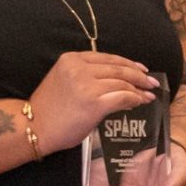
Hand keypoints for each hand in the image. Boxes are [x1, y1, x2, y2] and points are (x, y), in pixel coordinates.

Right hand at [27, 52, 158, 151]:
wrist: (33, 127)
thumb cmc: (49, 109)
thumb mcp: (65, 81)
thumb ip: (88, 76)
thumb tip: (120, 82)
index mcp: (71, 59)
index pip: (108, 58)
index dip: (128, 63)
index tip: (141, 69)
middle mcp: (80, 68)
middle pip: (118, 69)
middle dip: (139, 76)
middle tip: (152, 82)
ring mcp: (87, 85)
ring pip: (122, 83)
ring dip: (138, 89)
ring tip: (148, 95)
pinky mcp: (95, 103)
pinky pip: (123, 97)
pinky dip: (134, 99)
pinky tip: (139, 102)